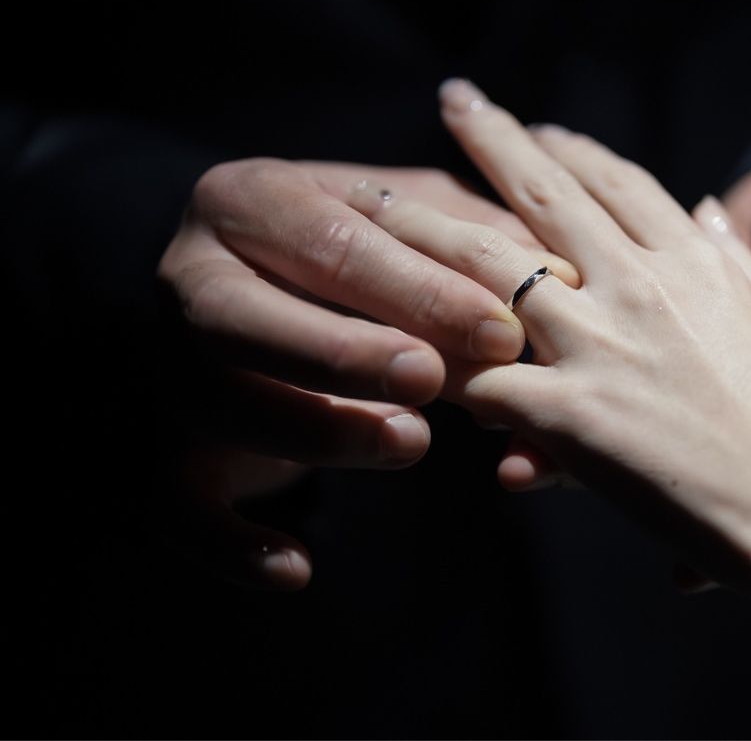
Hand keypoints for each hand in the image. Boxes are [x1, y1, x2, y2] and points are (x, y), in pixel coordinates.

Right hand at [156, 159, 576, 588]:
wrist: (240, 285)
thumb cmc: (353, 249)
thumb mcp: (407, 222)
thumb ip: (472, 238)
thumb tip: (561, 281)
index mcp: (256, 201)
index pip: (334, 239)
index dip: (419, 287)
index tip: (501, 331)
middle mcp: (193, 277)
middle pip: (251, 315)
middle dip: (348, 351)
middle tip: (434, 381)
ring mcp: (171, 368)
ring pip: (223, 405)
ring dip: (316, 432)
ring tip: (410, 444)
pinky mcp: (169, 451)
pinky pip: (177, 506)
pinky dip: (230, 546)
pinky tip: (296, 569)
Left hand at [364, 80, 750, 647]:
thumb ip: (738, 269)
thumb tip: (710, 218)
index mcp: (698, 266)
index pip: (621, 183)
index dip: (574, 149)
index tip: (538, 125)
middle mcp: (644, 288)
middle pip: (547, 194)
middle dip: (493, 138)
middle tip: (453, 101)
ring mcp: (604, 346)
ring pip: (491, 268)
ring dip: (428, 231)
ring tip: (378, 207)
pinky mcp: (575, 415)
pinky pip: (485, 382)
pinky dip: (450, 374)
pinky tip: (416, 368)